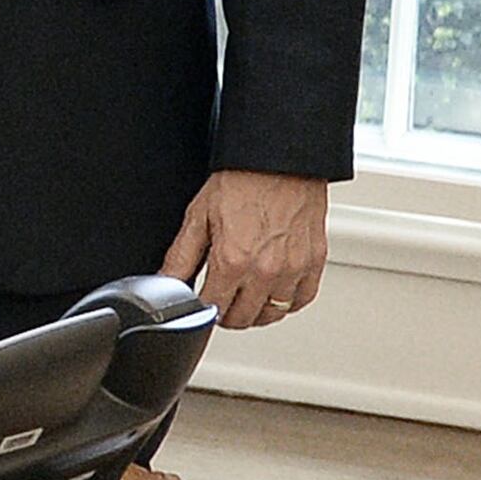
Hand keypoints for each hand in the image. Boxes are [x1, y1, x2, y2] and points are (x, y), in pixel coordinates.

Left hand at [159, 169, 327, 330]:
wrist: (278, 161)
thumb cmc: (241, 182)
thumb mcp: (198, 216)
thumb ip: (181, 256)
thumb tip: (166, 281)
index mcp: (233, 261)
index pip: (213, 309)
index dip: (202, 309)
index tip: (201, 302)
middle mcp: (265, 271)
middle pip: (243, 318)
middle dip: (227, 314)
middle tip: (221, 301)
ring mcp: (293, 270)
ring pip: (273, 314)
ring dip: (256, 312)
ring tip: (245, 299)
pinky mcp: (314, 263)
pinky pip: (301, 300)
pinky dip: (287, 302)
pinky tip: (274, 293)